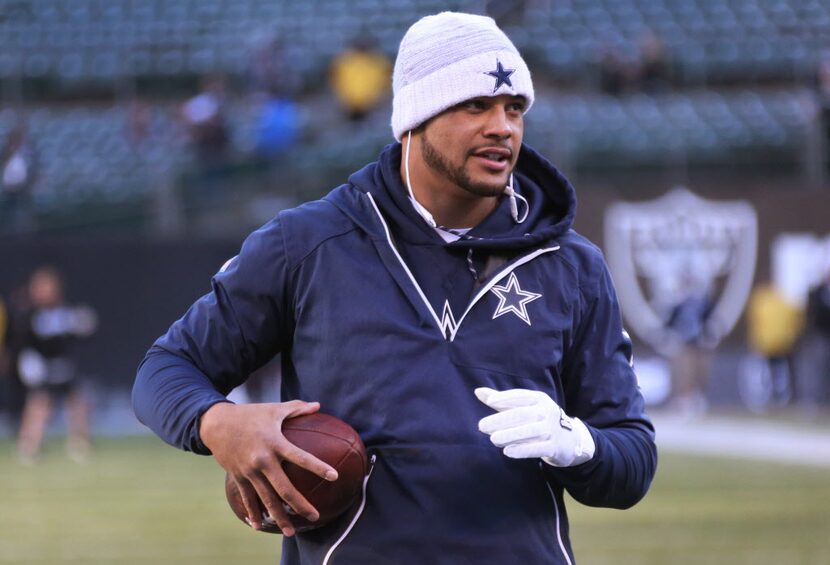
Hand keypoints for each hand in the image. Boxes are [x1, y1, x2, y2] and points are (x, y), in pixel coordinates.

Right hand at [199, 400, 338, 535]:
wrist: (216, 423)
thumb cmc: (250, 414)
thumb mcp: (274, 409)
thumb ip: (297, 408)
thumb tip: (318, 405)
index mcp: (275, 442)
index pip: (301, 457)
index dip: (318, 467)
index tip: (334, 476)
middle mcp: (262, 460)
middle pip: (284, 488)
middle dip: (300, 505)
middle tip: (315, 517)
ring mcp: (249, 471)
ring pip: (267, 499)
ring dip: (279, 518)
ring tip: (291, 532)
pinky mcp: (238, 477)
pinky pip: (247, 498)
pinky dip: (254, 513)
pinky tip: (260, 526)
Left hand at [475, 387, 594, 467]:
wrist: (569, 439)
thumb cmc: (539, 419)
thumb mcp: (524, 407)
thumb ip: (501, 400)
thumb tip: (478, 391)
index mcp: (539, 399)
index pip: (521, 396)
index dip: (506, 398)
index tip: (490, 401)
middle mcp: (546, 411)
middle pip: (523, 414)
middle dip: (501, 420)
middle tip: (482, 426)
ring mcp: (552, 429)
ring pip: (529, 431)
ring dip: (510, 435)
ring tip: (493, 439)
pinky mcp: (554, 446)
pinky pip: (537, 448)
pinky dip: (522, 450)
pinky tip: (507, 451)